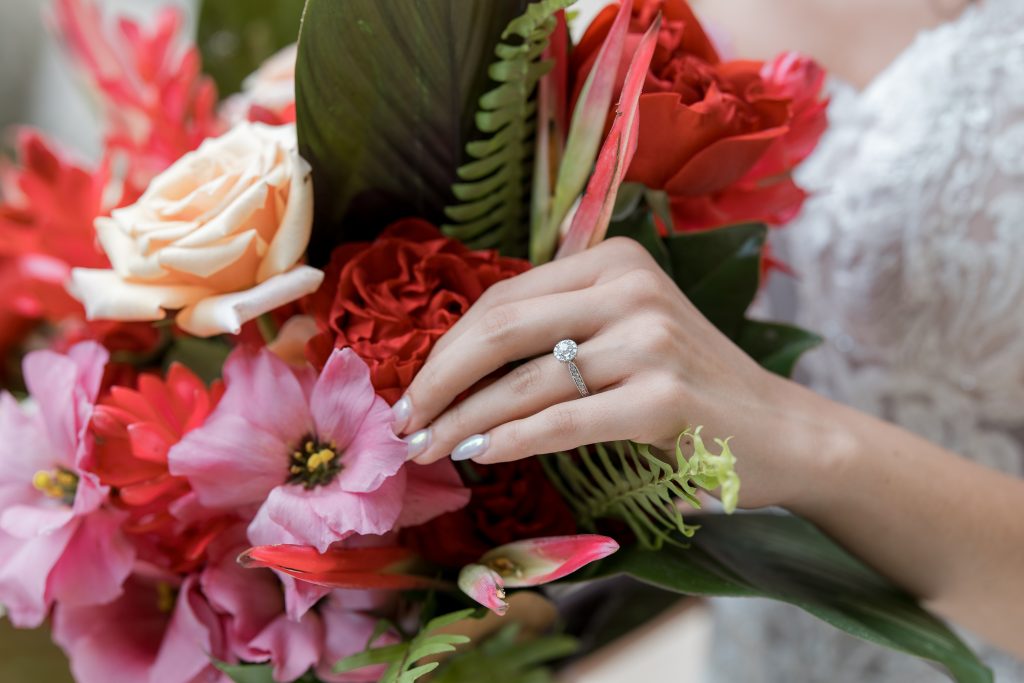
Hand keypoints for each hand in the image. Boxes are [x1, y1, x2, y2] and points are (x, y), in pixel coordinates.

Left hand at [394, 237, 823, 508]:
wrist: (783, 431)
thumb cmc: (691, 387)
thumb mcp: (625, 333)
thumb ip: (558, 329)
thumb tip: (457, 367)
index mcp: (612, 260)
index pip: (503, 298)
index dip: (447, 346)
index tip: (413, 389)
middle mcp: (629, 287)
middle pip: (502, 329)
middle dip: (439, 380)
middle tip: (403, 422)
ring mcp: (649, 340)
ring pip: (526, 381)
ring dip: (462, 421)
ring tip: (426, 450)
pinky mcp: (662, 397)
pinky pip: (564, 420)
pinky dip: (512, 440)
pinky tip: (478, 457)